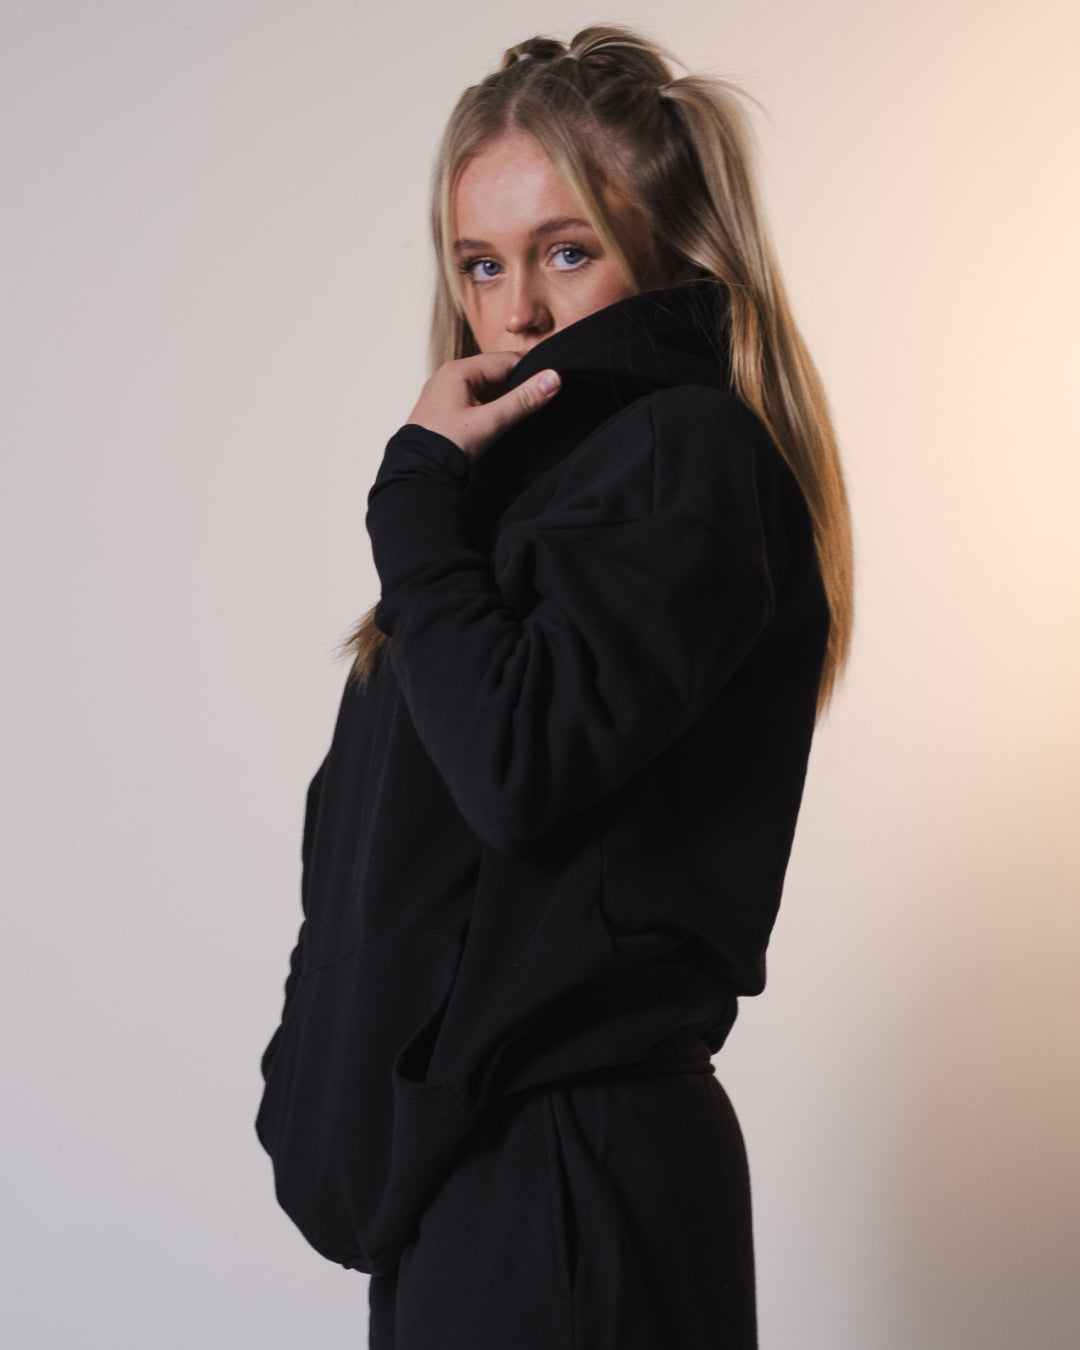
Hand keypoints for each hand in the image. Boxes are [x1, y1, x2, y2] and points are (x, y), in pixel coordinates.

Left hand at [405, 351, 560, 461]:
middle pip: (498, 375)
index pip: (506, 360)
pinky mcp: (449, 413)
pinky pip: (479, 404)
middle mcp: (451, 378)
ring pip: (489, 391)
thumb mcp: (490, 422)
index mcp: (458, 371)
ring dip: (507, 401)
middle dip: (519, 387)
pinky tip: (504, 424)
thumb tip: (553, 378)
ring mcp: (448, 395)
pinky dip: (494, 411)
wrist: (418, 476)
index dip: (531, 371)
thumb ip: (523, 400)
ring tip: (525, 415)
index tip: (552, 383)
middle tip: (542, 401)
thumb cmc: (446, 446)